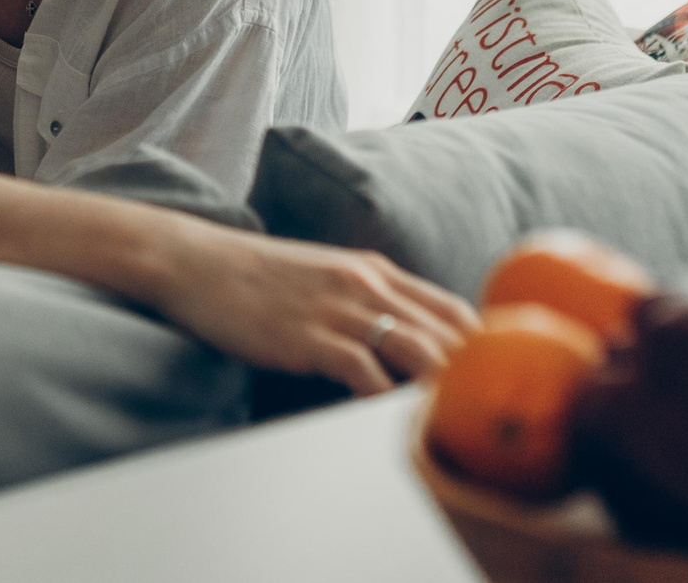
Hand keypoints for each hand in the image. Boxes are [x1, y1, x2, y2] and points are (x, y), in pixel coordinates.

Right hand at [157, 228, 476, 395]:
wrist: (193, 263)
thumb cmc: (253, 277)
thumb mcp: (322, 276)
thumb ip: (363, 301)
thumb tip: (397, 342)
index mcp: (373, 270)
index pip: (452, 308)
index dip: (483, 344)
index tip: (494, 379)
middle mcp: (366, 285)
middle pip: (447, 332)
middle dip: (474, 373)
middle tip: (488, 412)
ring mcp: (339, 310)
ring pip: (419, 351)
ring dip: (442, 389)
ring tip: (459, 424)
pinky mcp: (310, 336)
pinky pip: (366, 373)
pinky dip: (387, 401)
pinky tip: (396, 423)